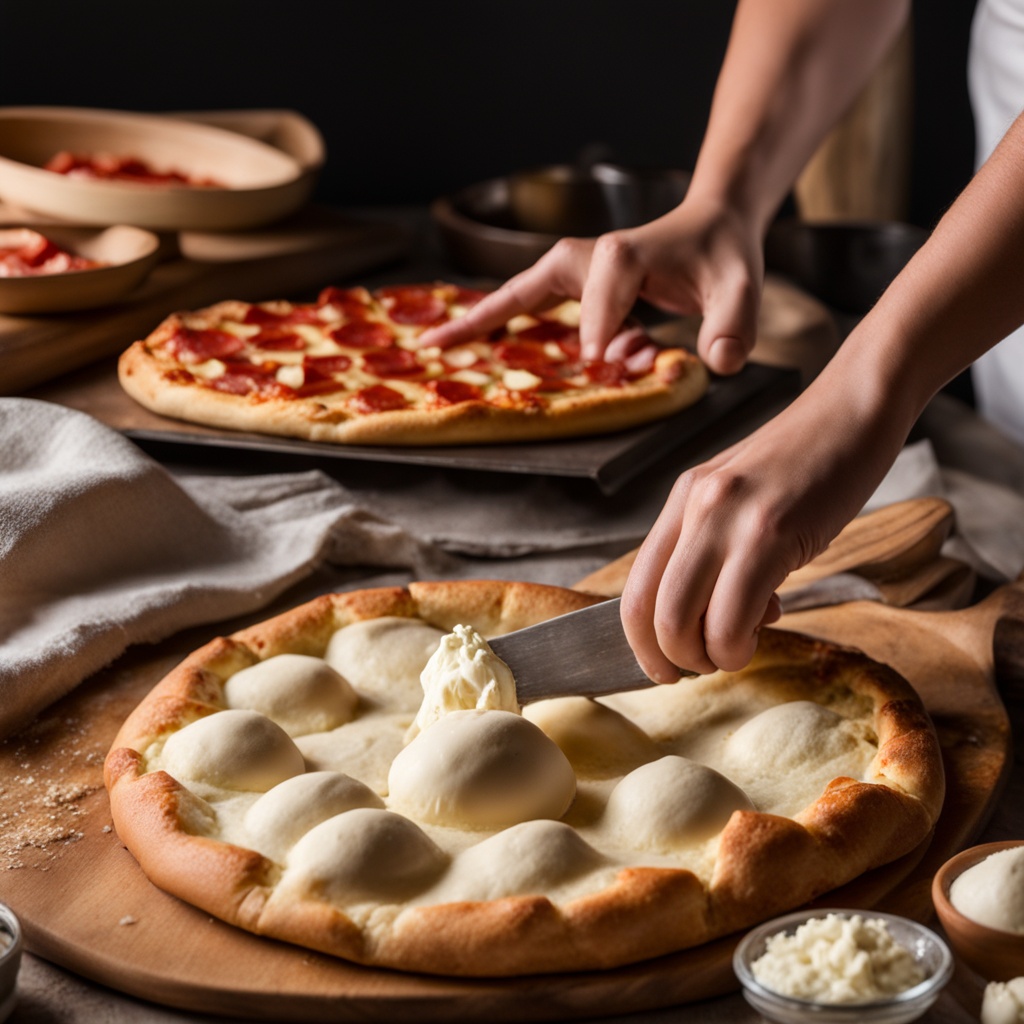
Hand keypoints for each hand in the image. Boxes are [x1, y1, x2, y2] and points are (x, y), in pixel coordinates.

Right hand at [420, 196, 764, 374]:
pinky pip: (526, 303)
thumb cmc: (723, 257)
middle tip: (440, 346)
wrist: (712, 225)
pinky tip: (466, 341)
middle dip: (487, 316)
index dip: (599, 324)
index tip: (598, 360)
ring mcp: (572, 269)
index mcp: (625, 254)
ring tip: (433, 344)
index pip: (603, 290)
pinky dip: (495, 321)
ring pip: (517, 294)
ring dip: (477, 320)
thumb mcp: (741, 288)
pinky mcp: (569, 283)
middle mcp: (587, 256)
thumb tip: (721, 362)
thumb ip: (735, 324)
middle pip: (527, 285)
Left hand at [619, 367, 905, 679]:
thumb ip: (720, 553)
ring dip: (709, 656)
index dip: (641, 643)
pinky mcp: (771, 528)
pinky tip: (766, 625)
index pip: (633, 589)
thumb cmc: (808, 463)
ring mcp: (727, 515)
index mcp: (681, 501)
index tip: (664, 668)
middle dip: (672, 659)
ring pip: (683, 618)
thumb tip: (714, 622)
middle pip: (650, 611)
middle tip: (705, 665)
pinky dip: (741, 643)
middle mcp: (693, 506)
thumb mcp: (744, 502)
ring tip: (738, 650)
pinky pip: (735, 612)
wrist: (854, 410)